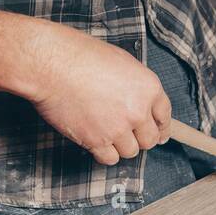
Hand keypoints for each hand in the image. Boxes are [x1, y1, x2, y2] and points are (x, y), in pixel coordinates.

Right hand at [17, 24, 171, 166]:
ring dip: (121, 145)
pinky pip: (110, 158)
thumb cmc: (79, 55)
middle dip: (141, 137)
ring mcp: (118, 128)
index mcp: (148, 87)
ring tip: (107, 132)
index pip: (164, 115)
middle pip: (150, 139)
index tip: (160, 133)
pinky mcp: (97, 141)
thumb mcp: (119, 61)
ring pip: (131, 151)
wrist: (51, 64)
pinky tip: (96, 141)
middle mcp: (138, 110)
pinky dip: (104, 153)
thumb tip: (140, 101)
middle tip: (129, 134)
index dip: (162, 126)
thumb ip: (135, 85)